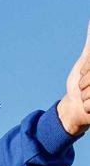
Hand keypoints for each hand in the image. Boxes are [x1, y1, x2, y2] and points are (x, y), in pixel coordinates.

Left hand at [58, 21, 89, 135]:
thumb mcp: (86, 58)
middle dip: (84, 82)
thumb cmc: (82, 82)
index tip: (83, 74)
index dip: (86, 69)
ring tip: (88, 96)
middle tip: (84, 88)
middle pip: (89, 76)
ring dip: (86, 95)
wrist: (77, 106)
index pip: (89, 65)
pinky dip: (88, 105)